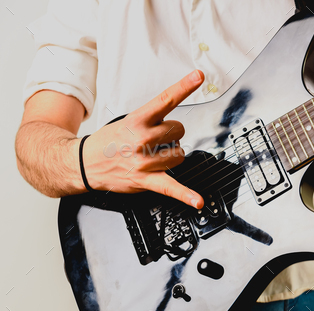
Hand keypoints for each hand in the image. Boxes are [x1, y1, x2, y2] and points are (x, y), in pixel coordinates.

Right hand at [82, 70, 204, 208]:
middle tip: (156, 140)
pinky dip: (185, 195)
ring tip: (155, 157)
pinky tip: (196, 201)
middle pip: (179, 131)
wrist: (84, 163)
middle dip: (172, 136)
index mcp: (138, 120)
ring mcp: (144, 160)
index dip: (184, 86)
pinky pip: (170, 188)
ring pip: (179, 155)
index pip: (166, 99)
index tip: (198, 76)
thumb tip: (174, 123)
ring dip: (171, 156)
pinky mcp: (144, 180)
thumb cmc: (108, 142)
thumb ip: (152, 120)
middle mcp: (142, 138)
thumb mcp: (127, 121)